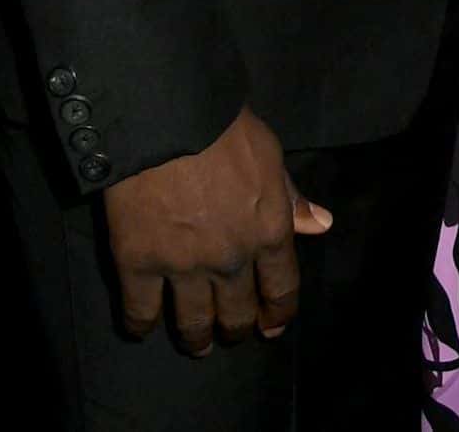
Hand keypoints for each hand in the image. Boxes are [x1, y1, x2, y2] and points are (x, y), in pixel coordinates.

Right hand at [102, 108, 334, 353]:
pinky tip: (143, 326)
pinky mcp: (138, 263)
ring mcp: (183, 266)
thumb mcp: (271, 157)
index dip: (278, 314)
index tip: (271, 326)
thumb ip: (291, 197)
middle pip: (237, 314)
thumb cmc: (225, 128)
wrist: (166, 116)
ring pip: (193, 323)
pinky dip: (141, 325)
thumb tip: (320, 226)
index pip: (282, 290)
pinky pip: (140, 312)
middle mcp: (231, 259)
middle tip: (228, 331)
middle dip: (237, 328)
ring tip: (196, 342)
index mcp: (270, 232)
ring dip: (197, 339)